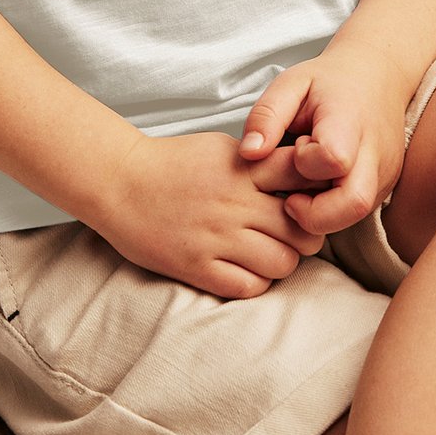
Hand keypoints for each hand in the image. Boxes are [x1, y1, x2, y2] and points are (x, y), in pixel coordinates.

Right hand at [92, 129, 333, 299]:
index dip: (317, 190)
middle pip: (303, 230)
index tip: (311, 198)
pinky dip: (256, 281)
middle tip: (292, 235)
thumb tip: (302, 176)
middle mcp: (235, 203)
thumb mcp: (221, 148)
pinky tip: (246, 268)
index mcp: (243, 168)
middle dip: (305, 235)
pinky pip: (249, 286)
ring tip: (267, 253)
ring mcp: (216, 237)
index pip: (303, 176)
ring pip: (282, 263)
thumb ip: (260, 164)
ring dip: (282, 261)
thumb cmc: (172, 164)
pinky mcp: (197, 267)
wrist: (118, 183)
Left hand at [236, 43, 410, 237]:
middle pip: (354, 203)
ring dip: (322, 214)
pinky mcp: (385, 187)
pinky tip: (319, 187)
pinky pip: (358, 212)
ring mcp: (385, 174)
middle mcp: (375, 153)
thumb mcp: (291, 84)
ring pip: (356, 214)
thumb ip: (266, 116)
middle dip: (314, 212)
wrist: (378, 76)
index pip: (333, 159)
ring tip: (304, 186)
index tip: (295, 146)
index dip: (305, 163)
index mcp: (350, 120)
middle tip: (291, 194)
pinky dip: (333, 210)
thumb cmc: (328, 82)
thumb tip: (248, 154)